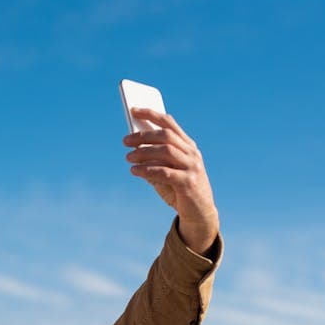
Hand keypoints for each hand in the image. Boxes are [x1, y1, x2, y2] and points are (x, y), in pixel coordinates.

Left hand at [124, 108, 218, 253]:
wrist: (199, 214)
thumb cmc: (179, 190)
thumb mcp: (166, 171)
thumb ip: (153, 159)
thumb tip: (133, 147)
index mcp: (188, 146)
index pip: (169, 124)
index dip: (151, 114)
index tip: (133, 110)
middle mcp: (192, 154)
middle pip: (166, 136)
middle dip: (144, 135)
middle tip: (125, 141)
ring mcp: (192, 167)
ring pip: (166, 151)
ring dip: (144, 152)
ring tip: (128, 157)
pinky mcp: (189, 183)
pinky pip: (165, 172)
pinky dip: (147, 170)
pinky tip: (135, 170)